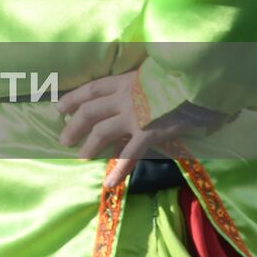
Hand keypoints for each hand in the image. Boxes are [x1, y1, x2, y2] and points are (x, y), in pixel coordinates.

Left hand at [57, 71, 182, 187]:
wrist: (196, 82)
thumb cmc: (177, 76)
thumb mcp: (151, 74)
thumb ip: (138, 84)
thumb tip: (132, 91)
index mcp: (123, 81)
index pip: (91, 89)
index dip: (73, 98)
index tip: (59, 108)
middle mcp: (123, 97)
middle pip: (89, 112)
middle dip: (74, 126)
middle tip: (64, 140)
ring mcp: (133, 116)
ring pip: (102, 132)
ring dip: (89, 146)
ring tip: (81, 157)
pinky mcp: (147, 133)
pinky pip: (129, 154)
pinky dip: (118, 170)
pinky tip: (110, 182)